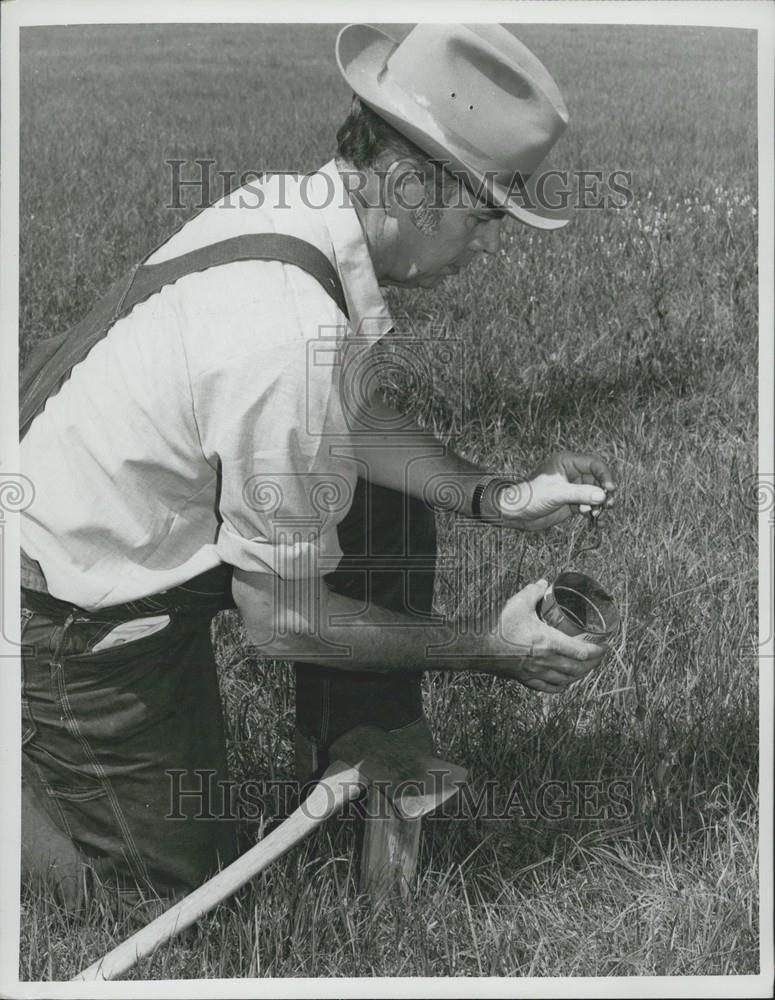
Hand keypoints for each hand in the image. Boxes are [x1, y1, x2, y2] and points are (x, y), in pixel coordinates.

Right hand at [481, 579, 607, 691]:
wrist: (476, 647)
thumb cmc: (497, 625)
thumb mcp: (517, 603)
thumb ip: (533, 592)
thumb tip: (544, 583)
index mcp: (547, 642)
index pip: (582, 652)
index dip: (597, 651)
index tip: (605, 645)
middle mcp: (545, 661)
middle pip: (578, 669)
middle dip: (593, 664)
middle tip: (599, 656)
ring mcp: (535, 673)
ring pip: (566, 680)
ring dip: (580, 675)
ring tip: (585, 668)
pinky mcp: (525, 679)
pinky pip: (549, 688)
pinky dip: (561, 686)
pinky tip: (564, 682)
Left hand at [495, 451, 615, 531]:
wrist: (516, 513)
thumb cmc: (530, 496)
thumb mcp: (556, 493)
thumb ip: (580, 494)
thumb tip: (602, 496)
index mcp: (567, 462)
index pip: (594, 464)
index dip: (605, 475)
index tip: (610, 490)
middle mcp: (572, 473)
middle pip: (598, 480)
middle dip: (604, 494)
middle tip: (607, 506)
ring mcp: (573, 488)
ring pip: (596, 495)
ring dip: (600, 506)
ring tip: (597, 517)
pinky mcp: (572, 503)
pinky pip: (589, 506)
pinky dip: (594, 514)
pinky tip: (597, 524)